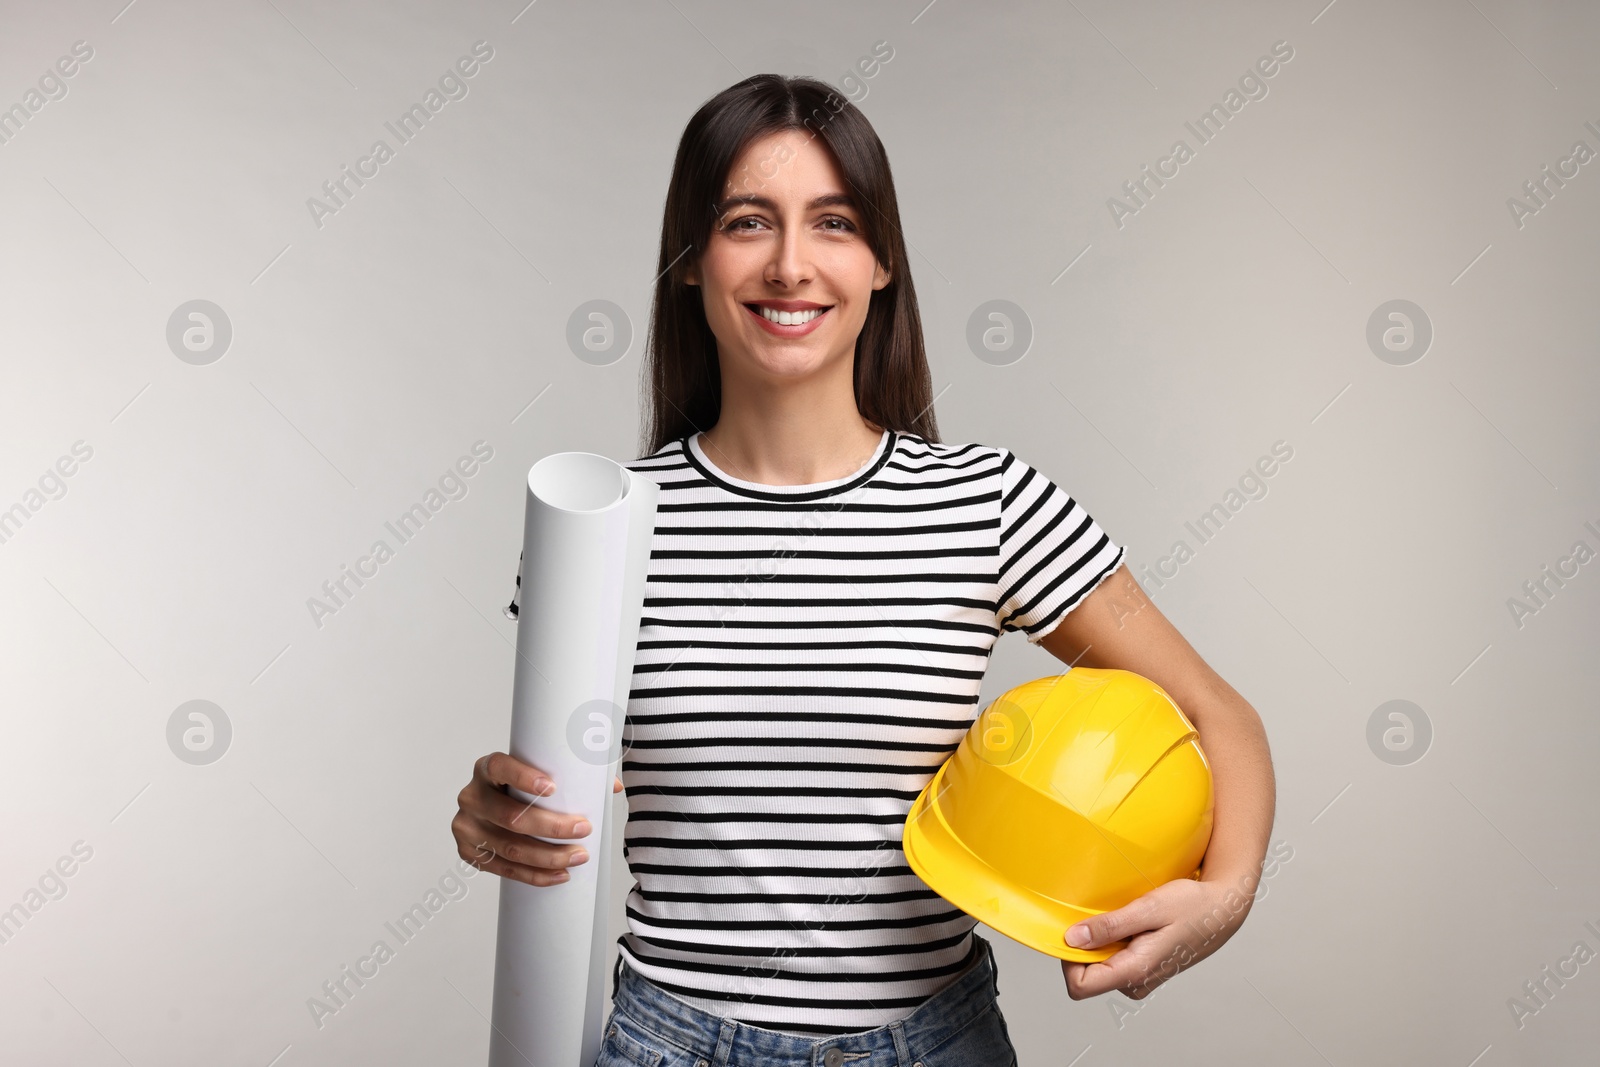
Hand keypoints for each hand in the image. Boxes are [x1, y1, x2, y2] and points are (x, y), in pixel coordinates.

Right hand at [451, 751, 623, 886]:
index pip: (499, 767)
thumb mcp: (542, 773)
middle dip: (552, 827)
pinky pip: (504, 869)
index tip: (553, 788)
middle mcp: (472, 796)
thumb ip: (575, 774)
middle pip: (511, 817)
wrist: (491, 806)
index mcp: (487, 768)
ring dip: (548, 856)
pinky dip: (534, 875)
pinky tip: (558, 874)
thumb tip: (612, 788)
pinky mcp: (469, 852)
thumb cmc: (522, 788)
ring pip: (510, 848)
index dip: (523, 777)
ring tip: (579, 856)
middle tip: (584, 829)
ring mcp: (467, 826)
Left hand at [1060, 872, 1256, 999]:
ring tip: (1126, 918)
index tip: (1075, 929)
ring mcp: (1141, 978)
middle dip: (1086, 945)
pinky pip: (1114, 959)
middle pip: (1086, 975)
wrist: (1222, 910)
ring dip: (1102, 941)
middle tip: (1107, 915)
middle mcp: (1136, 982)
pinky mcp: (1144, 969)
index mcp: (1135, 971)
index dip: (1068, 958)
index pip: (1080, 985)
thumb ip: (1110, 926)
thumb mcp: (1148, 908)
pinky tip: (1133, 923)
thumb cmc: (1191, 906)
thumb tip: (1072, 939)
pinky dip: (1115, 940)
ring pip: (1100, 966)